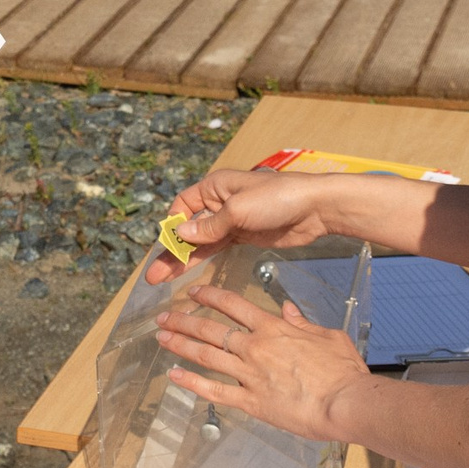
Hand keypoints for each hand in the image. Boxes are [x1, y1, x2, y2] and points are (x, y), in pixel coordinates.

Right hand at [141, 169, 335, 283]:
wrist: (315, 209)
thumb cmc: (277, 198)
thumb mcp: (238, 210)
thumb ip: (209, 225)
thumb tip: (181, 233)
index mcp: (214, 187)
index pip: (182, 206)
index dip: (171, 227)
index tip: (165, 248)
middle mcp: (219, 203)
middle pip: (188, 228)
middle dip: (171, 251)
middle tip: (153, 276)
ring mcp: (231, 221)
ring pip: (200, 242)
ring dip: (183, 260)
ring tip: (163, 279)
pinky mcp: (244, 236)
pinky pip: (216, 249)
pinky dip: (202, 260)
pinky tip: (189, 272)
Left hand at [153, 285, 370, 444]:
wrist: (345, 403)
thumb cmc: (342, 370)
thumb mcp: (327, 335)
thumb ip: (302, 321)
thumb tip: (287, 309)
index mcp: (273, 329)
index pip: (233, 305)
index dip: (209, 296)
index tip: (193, 292)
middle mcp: (255, 348)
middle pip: (210, 329)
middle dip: (183, 321)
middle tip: (164, 317)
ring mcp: (250, 375)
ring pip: (206, 356)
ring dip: (181, 345)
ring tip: (161, 338)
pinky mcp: (251, 402)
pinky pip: (214, 391)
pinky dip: (192, 383)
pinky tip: (175, 376)